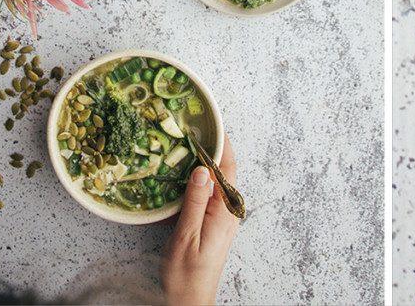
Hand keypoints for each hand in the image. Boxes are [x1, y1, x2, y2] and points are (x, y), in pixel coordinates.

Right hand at [160, 133, 240, 305]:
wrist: (190, 300)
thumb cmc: (187, 273)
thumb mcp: (187, 235)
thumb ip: (195, 202)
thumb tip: (202, 170)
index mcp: (224, 212)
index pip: (227, 169)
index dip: (221, 145)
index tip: (212, 125)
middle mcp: (228, 211)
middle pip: (224, 171)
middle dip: (214, 149)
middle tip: (198, 128)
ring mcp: (222, 218)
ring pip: (217, 182)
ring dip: (206, 163)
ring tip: (191, 143)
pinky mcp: (214, 224)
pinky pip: (210, 194)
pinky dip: (200, 179)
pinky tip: (186, 173)